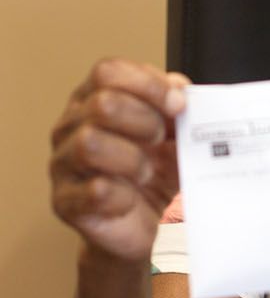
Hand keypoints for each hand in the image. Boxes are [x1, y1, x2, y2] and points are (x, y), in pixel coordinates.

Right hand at [50, 60, 188, 263]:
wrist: (144, 226)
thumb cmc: (155, 174)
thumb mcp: (175, 134)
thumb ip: (177, 106)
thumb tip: (179, 88)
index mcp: (93, 99)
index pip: (108, 72)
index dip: (148, 84)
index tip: (178, 104)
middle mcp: (70, 127)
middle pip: (102, 103)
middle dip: (145, 121)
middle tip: (160, 141)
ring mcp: (62, 164)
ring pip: (89, 143)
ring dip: (132, 159)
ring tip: (145, 173)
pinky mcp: (65, 203)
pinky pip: (94, 190)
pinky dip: (124, 196)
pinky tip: (130, 200)